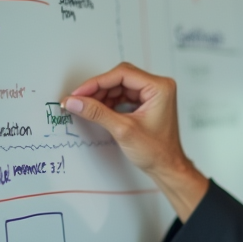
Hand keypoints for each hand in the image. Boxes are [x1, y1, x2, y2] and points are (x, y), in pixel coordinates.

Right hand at [63, 62, 208, 220]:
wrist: (167, 167)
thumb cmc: (157, 152)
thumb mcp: (123, 130)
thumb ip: (97, 113)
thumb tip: (76, 101)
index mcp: (160, 88)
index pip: (122, 74)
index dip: (97, 82)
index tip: (79, 92)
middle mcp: (158, 87)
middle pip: (120, 78)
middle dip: (98, 89)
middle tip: (79, 99)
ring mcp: (153, 94)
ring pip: (120, 86)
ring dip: (102, 95)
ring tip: (85, 106)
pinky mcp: (146, 102)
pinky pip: (123, 95)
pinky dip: (109, 101)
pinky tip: (97, 109)